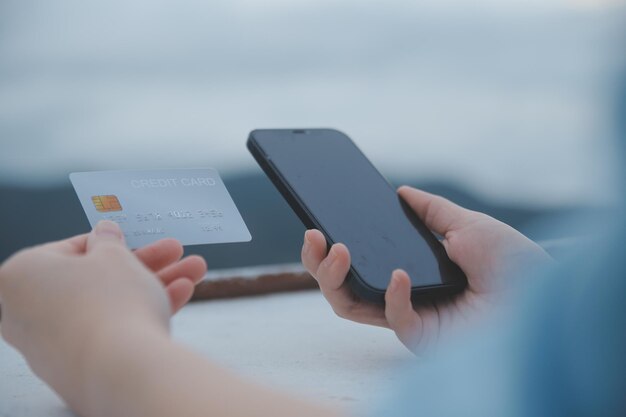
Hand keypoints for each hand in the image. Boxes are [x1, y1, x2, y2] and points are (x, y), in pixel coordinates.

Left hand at [0, 221, 206, 410]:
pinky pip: (112, 331)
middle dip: (145, 264)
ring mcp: (54, 345)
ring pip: (110, 305)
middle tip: (174, 252)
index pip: (72, 249)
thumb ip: (108, 241)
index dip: (112, 242)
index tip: (136, 239)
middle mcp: (29, 313)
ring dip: (154, 286)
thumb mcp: (115, 256)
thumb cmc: (109, 305)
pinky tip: (179, 297)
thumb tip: (103, 234)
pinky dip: (141, 314)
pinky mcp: (80, 367)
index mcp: (23, 275)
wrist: (122, 371)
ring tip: (193, 273)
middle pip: (96, 278)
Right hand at [301, 186, 551, 352]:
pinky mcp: (420, 335)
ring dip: (332, 277)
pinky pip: (392, 317)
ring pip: (349, 305)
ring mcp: (408, 315)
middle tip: (313, 235)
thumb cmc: (512, 262)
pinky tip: (401, 273)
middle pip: (341, 284)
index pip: (358, 260)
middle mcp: (401, 293)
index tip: (318, 221)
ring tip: (337, 249)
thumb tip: (400, 190)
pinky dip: (391, 294)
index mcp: (408, 267)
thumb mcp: (466, 223)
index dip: (333, 245)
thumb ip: (431, 210)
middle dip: (317, 263)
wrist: (546, 294)